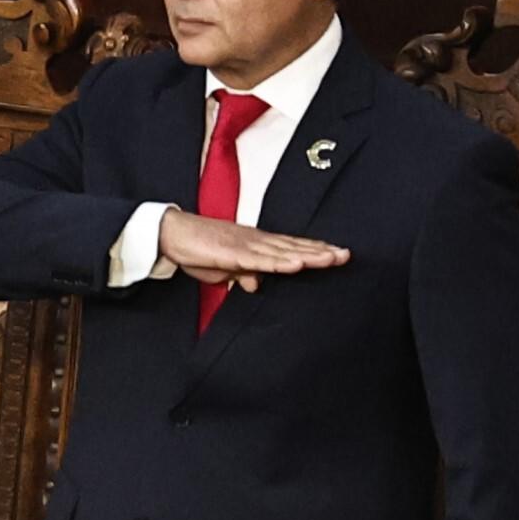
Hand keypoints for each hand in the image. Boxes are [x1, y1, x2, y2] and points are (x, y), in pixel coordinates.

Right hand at [161, 213, 351, 286]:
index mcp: (256, 244)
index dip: (313, 250)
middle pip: (294, 247)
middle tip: (346, 255)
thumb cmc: (197, 249)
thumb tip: (257, 285)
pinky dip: (281, 262)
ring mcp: (247, 245)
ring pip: (284, 252)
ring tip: (331, 258)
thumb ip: (242, 274)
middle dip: (321, 251)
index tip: (336, 254)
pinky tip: (297, 264)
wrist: (172, 234)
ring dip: (309, 255)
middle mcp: (257, 241)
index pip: (291, 247)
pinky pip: (261, 260)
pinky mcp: (234, 253)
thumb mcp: (224, 270)